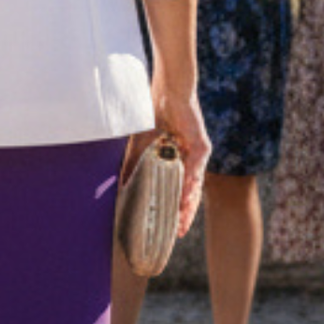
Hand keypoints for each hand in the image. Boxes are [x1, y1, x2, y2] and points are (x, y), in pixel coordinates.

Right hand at [122, 84, 209, 235]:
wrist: (168, 88)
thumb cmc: (154, 112)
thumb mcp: (140, 145)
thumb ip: (132, 165)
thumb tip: (121, 186)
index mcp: (176, 158)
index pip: (176, 189)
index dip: (172, 208)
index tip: (168, 228)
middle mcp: (189, 160)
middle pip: (188, 193)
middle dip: (183, 214)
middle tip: (177, 234)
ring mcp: (197, 154)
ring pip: (194, 186)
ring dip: (188, 205)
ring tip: (182, 223)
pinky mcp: (202, 146)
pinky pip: (196, 171)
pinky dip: (190, 186)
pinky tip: (186, 200)